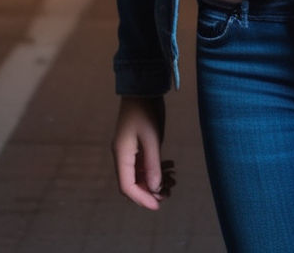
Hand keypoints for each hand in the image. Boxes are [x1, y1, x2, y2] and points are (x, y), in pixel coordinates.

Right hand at [112, 95, 173, 209]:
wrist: (143, 88)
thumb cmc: (146, 111)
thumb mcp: (152, 138)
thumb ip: (152, 164)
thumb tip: (154, 188)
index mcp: (121, 155)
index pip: (127, 186)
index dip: (141, 199)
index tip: (157, 205)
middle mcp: (123, 155)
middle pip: (133, 183)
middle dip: (150, 192)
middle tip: (168, 194)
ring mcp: (129, 150)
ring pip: (140, 175)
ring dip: (154, 181)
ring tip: (172, 182)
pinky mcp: (137, 145)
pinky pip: (144, 164)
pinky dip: (155, 169)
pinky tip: (169, 168)